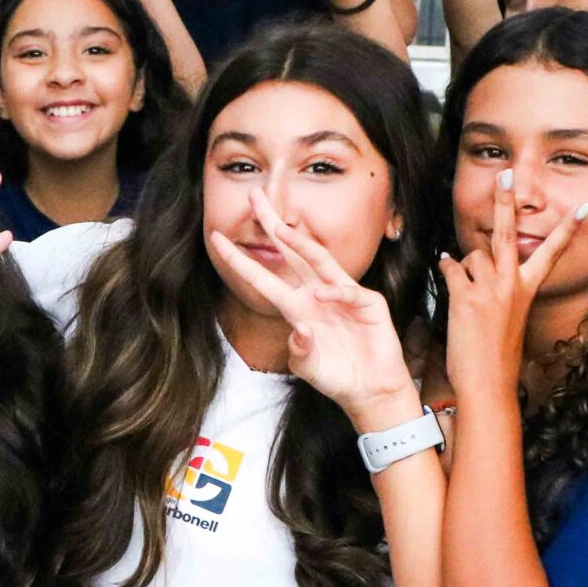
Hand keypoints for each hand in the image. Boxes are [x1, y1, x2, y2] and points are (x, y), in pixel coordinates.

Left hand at [210, 188, 415, 426]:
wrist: (370, 390)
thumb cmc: (337, 376)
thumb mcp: (307, 368)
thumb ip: (298, 352)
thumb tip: (301, 331)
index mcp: (296, 308)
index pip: (262, 277)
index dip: (239, 260)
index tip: (216, 238)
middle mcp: (316, 295)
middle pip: (291, 252)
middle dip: (273, 223)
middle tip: (255, 196)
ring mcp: (342, 296)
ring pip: (318, 261)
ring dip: (301, 244)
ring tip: (282, 228)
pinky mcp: (368, 304)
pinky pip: (346, 292)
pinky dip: (334, 293)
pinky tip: (321, 296)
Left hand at [437, 170, 587, 400]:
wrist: (488, 383)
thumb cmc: (498, 356)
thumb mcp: (510, 318)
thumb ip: (502, 289)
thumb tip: (478, 263)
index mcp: (527, 290)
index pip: (552, 253)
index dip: (569, 230)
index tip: (584, 208)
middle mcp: (511, 285)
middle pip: (508, 233)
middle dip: (507, 201)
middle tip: (507, 174)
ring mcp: (488, 289)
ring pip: (473, 254)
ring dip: (466, 265)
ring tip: (466, 288)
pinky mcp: (465, 296)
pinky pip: (451, 267)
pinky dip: (446, 268)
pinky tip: (445, 270)